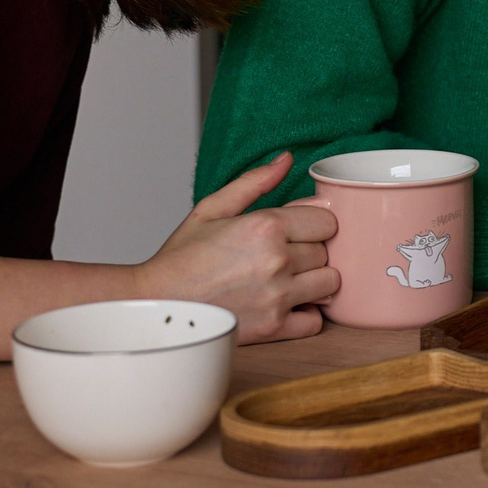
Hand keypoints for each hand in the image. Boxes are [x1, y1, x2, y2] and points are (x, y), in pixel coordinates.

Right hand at [137, 153, 340, 341]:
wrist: (157, 303)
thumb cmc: (181, 258)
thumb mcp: (212, 209)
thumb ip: (254, 182)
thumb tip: (286, 159)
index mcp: (266, 226)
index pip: (328, 221)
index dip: (314, 224)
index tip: (298, 230)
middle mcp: (277, 261)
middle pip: (328, 251)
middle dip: (312, 250)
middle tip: (284, 255)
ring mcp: (278, 297)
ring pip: (330, 283)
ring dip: (314, 280)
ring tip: (288, 278)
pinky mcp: (274, 328)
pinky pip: (316, 320)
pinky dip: (306, 313)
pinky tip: (286, 303)